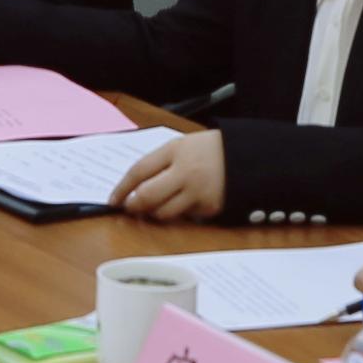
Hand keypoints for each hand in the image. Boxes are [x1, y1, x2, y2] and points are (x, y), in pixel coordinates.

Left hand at [108, 135, 229, 221]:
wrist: (249, 156)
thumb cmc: (210, 150)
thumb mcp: (182, 145)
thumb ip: (160, 162)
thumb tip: (134, 186)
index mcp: (175, 150)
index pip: (139, 170)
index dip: (122, 187)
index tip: (113, 199)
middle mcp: (185, 172)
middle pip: (148, 196)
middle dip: (134, 205)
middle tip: (129, 208)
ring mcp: (197, 192)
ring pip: (164, 213)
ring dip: (154, 213)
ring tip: (154, 208)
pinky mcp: (209, 208)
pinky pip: (185, 217)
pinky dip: (179, 214)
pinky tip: (183, 204)